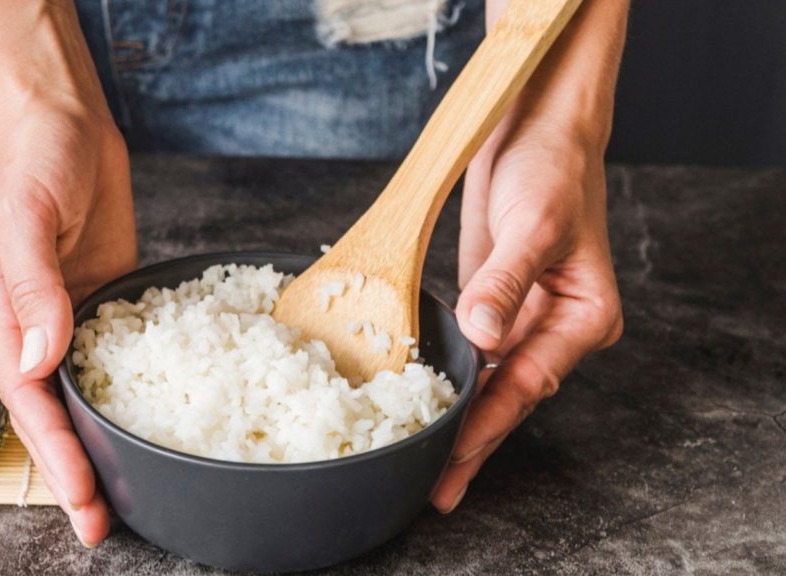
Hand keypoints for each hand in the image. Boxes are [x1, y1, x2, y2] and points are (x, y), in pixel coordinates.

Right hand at [0, 98, 136, 545]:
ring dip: (104, 444)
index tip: (82, 499)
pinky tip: (162, 420)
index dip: (54, 454)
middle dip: (76, 470)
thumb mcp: (25, 214)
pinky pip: (122, 356)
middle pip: (55, 413)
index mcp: (4, 314)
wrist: (66, 122)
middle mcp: (37, 325)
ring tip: (130, 492)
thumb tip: (40, 358)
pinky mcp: (109, 299)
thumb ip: (32, 285)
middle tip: (104, 524)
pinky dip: (135, 392)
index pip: (27, 401)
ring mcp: (74, 315)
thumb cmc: (34, 159)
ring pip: (86, 394)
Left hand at [431, 114, 622, 512]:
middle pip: (508, 396)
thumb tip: (483, 336)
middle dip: (471, 441)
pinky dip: (449, 376)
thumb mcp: (534, 223)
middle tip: (434, 488)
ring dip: (456, 415)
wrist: (540, 128)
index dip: (488, 425)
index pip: (527, 383)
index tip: (454, 462)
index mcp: (584, 318)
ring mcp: (523, 317)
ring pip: (487, 381)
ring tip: (421, 457)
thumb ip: (506, 283)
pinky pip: (471, 351)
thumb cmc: (553, 169)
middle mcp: (557, 327)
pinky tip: (424, 401)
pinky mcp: (492, 302)